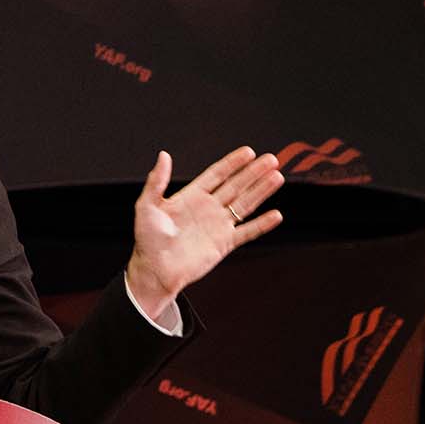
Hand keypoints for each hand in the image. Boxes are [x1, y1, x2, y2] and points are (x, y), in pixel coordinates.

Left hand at [125, 146, 284, 320]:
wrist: (155, 271)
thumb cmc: (147, 241)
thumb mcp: (147, 206)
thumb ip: (156, 181)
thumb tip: (163, 156)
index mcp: (190, 197)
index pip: (216, 174)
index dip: (232, 163)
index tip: (248, 152)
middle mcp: (207, 209)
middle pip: (236, 186)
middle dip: (254, 172)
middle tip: (271, 159)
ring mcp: (217, 226)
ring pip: (245, 204)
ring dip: (261, 191)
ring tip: (277, 177)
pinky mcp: (224, 244)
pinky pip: (247, 232)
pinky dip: (262, 224)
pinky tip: (275, 215)